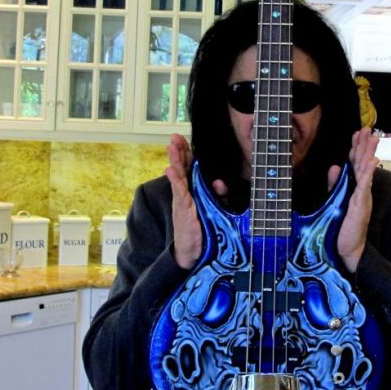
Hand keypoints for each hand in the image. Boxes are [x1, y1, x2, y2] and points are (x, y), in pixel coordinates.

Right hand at [165, 134, 227, 269]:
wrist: (192, 252)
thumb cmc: (201, 230)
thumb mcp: (213, 209)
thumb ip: (217, 195)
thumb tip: (220, 183)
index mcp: (192, 192)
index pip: (189, 168)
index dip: (186, 153)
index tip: (182, 139)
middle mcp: (185, 194)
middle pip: (181, 168)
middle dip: (178, 152)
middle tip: (174, 136)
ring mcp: (182, 201)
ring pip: (179, 177)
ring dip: (175, 161)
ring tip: (171, 147)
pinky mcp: (183, 210)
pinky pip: (179, 193)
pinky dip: (175, 181)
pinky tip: (170, 170)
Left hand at [328, 127, 378, 273]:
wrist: (348, 247)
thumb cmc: (343, 227)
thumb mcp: (336, 200)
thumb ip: (335, 184)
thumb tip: (334, 167)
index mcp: (354, 187)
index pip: (355, 163)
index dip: (356, 147)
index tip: (357, 132)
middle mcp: (361, 189)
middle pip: (363, 162)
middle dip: (364, 144)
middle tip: (367, 128)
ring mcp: (363, 196)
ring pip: (366, 170)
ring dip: (369, 153)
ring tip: (372, 138)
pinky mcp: (362, 204)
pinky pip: (365, 186)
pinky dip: (369, 172)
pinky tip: (372, 161)